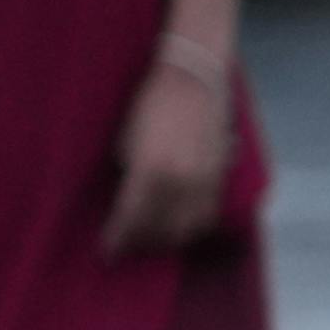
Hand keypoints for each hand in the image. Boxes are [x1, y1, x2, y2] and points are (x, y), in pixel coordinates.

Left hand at [97, 55, 230, 257]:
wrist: (192, 78)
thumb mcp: (126, 144)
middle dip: (144, 242)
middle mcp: (182, 182)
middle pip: (163, 230)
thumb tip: (127, 204)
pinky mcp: (221, 174)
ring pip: (191, 227)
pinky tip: (179, 221)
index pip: (131, 219)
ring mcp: (206, 180)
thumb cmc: (148, 105)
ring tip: (154, 236)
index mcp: (152, 172)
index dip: (117, 239)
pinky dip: (192, 223)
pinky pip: (208, 212)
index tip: (107, 251)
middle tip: (128, 246)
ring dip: (170, 237)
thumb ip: (129, 178)